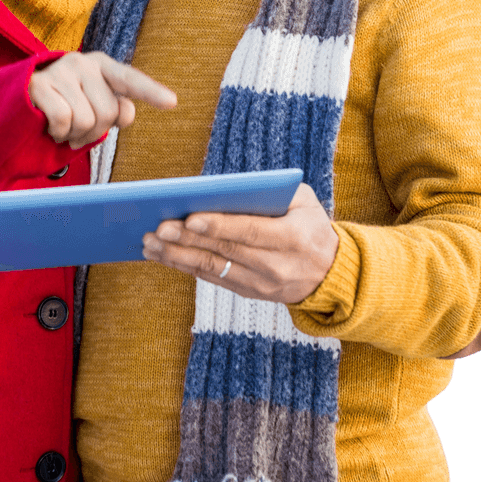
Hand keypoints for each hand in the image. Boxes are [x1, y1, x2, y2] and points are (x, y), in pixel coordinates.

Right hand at [29, 51, 176, 148]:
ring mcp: (60, 71)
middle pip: (107, 113)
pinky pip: (63, 121)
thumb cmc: (65, 105)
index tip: (172, 102)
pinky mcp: (38, 84)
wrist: (19, 100)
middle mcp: (84, 62)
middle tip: (78, 130)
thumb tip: (126, 112)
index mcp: (103, 66)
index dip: (151, 92)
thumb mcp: (94, 106)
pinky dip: (58, 133)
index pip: (130, 79)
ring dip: (74, 135)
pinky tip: (48, 125)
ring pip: (85, 120)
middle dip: (94, 131)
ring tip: (62, 127)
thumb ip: (116, 108)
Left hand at [141, 183, 338, 304]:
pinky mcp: (247, 292)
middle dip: (188, 240)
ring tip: (150, 242)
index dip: (218, 226)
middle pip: (224, 252)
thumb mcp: (304, 203)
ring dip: (177, 256)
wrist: (330, 274)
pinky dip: (184, 266)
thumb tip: (226, 189)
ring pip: (212, 269)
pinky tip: (161, 254)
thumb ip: (272, 192)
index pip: (249, 232)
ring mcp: (261, 284)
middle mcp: (276, 265)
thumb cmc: (311, 226)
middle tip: (157, 228)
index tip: (190, 218)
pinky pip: (211, 278)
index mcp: (293, 238)